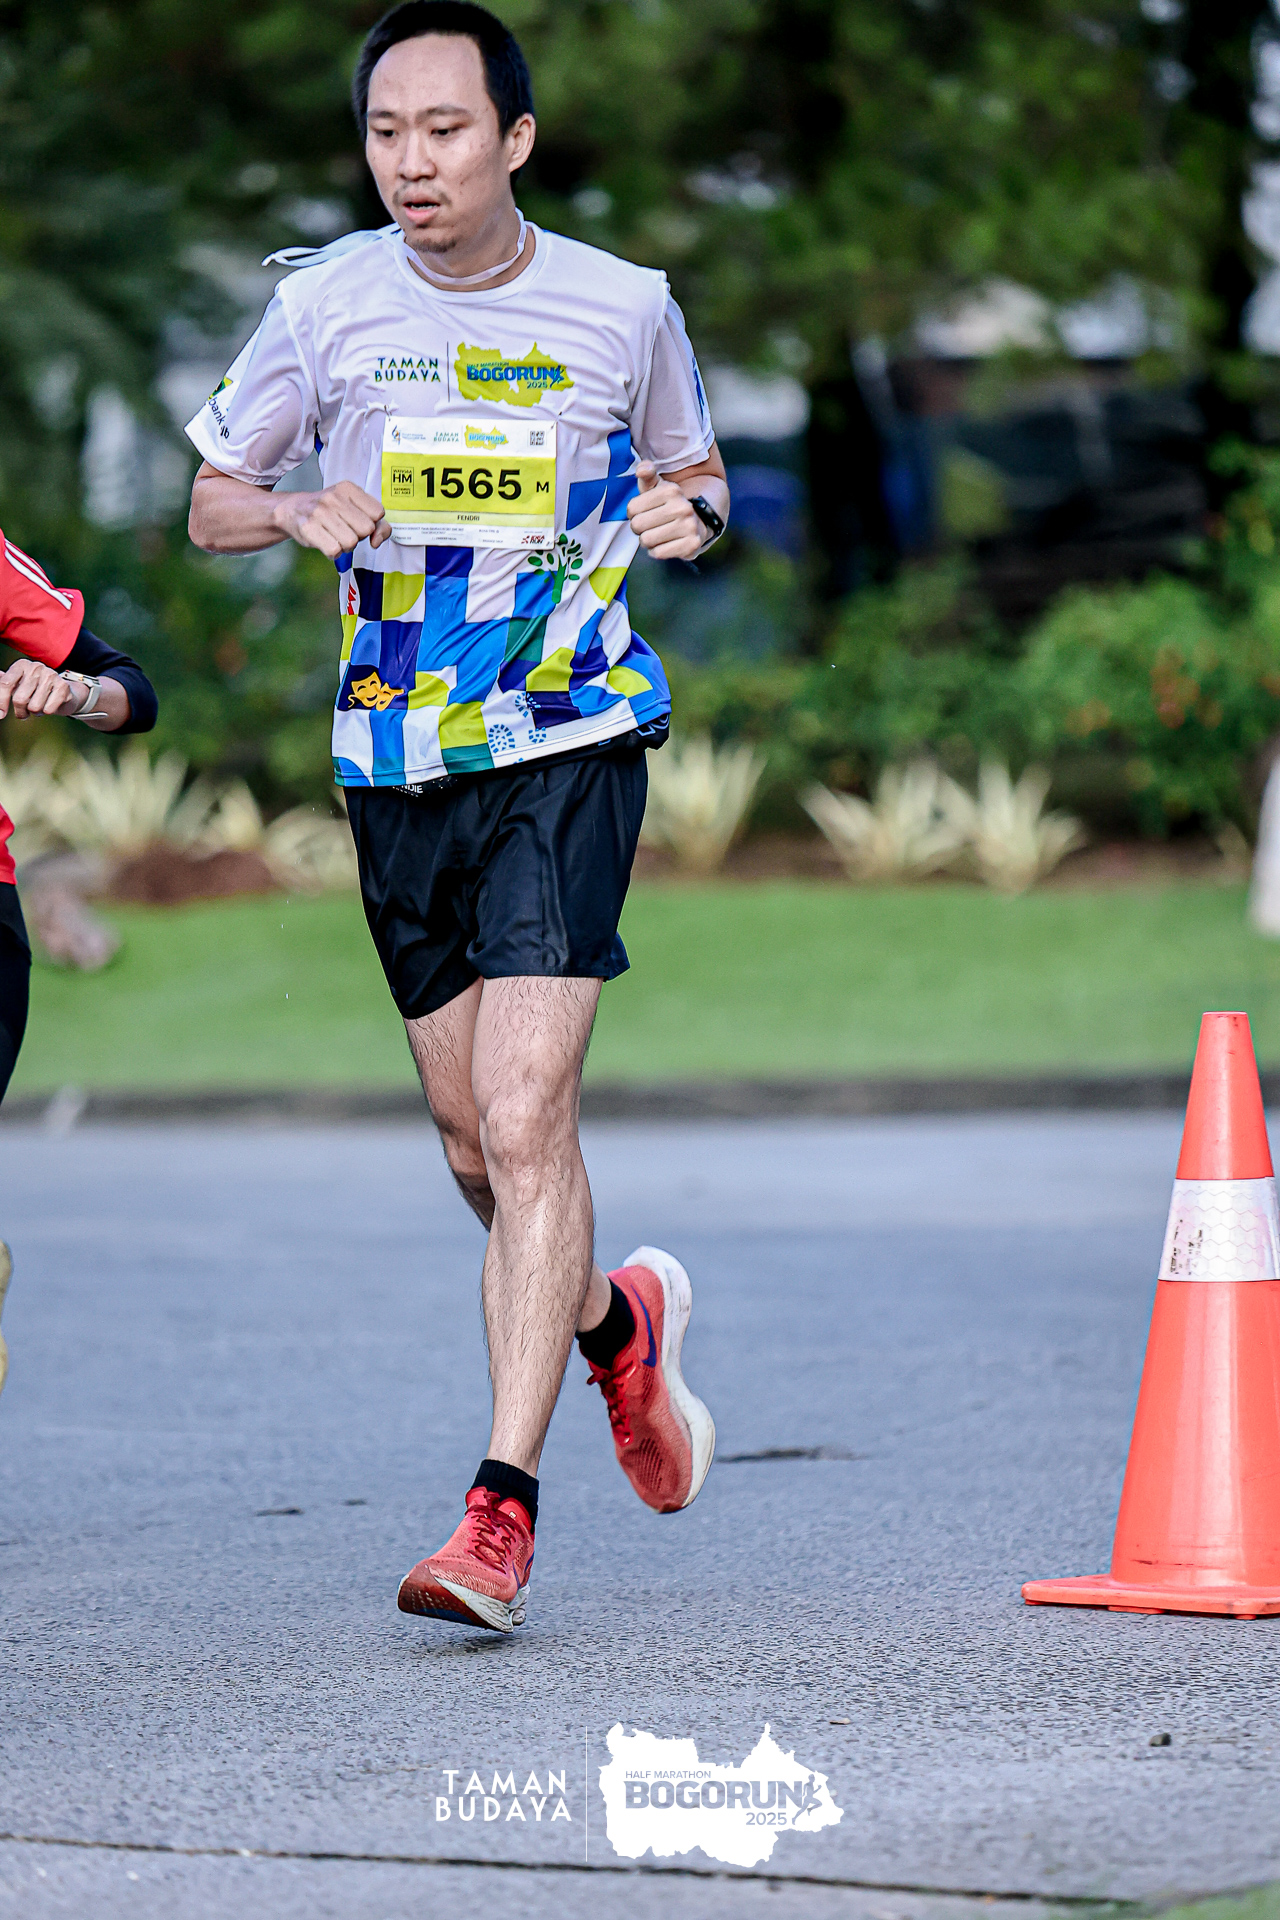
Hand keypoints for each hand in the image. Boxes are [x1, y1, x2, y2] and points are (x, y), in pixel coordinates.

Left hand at [0, 659, 81, 720]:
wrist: (62, 690)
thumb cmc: (35, 688)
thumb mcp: (17, 683)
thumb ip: (3, 683)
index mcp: (21, 665)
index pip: (5, 684)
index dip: (1, 702)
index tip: (0, 715)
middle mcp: (35, 667)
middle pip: (19, 699)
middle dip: (20, 711)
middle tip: (24, 711)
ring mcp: (50, 675)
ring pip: (34, 707)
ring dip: (35, 712)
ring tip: (39, 705)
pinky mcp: (63, 686)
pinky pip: (48, 709)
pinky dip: (48, 711)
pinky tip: (49, 704)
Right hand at [271, 481, 391, 558]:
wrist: (293, 510)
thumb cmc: (328, 512)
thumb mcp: (354, 508)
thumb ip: (377, 524)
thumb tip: (377, 540)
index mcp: (348, 488)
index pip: (378, 512)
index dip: (372, 523)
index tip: (359, 522)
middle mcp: (334, 497)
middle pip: (366, 529)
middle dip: (359, 535)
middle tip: (345, 530)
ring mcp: (320, 512)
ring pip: (351, 542)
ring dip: (346, 546)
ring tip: (335, 536)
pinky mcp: (309, 528)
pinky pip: (335, 551)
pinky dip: (333, 553)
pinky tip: (326, 543)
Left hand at [626, 463, 705, 560]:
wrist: (699, 521)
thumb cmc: (670, 505)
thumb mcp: (658, 487)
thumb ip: (647, 474)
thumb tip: (642, 469)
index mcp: (671, 490)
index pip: (632, 508)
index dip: (632, 513)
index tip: (642, 512)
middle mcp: (682, 507)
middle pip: (637, 525)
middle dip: (639, 528)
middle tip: (649, 526)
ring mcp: (689, 526)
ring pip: (647, 540)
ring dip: (647, 541)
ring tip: (656, 534)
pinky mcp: (692, 545)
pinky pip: (658, 553)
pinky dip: (657, 551)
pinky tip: (664, 544)